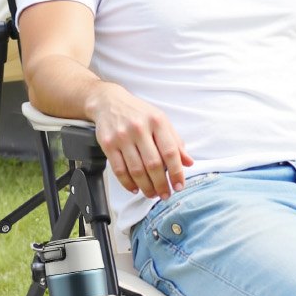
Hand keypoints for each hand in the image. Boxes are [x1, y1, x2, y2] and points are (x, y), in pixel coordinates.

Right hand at [83, 83, 192, 199]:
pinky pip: (119, 169)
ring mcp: (122, 137)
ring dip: (146, 186)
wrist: (108, 101)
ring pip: (136, 169)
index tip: (179, 185)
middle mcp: (139, 129)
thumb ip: (175, 142)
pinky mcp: (107, 144)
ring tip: (152, 193)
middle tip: (165, 194)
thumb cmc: (138, 113)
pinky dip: (127, 183)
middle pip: (153, 164)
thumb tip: (188, 162)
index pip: (170, 152)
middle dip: (161, 184)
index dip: (176, 172)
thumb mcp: (161, 121)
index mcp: (157, 122)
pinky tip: (135, 188)